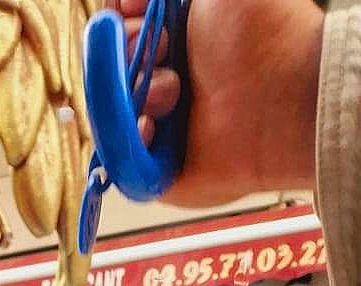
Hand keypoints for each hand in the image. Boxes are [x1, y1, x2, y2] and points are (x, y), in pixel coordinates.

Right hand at [110, 0, 321, 206]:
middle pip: (106, 66)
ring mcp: (157, 122)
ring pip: (107, 108)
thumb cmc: (263, 32)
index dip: (118, 18)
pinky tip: (153, 125)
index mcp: (174, 33)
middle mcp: (163, 76)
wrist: (285, 95)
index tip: (137, 8)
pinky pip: (116, 155)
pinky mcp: (154, 165)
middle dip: (128, 52)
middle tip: (165, 50)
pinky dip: (126, 138)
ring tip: (173, 93)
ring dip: (132, 94)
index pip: (116, 27)